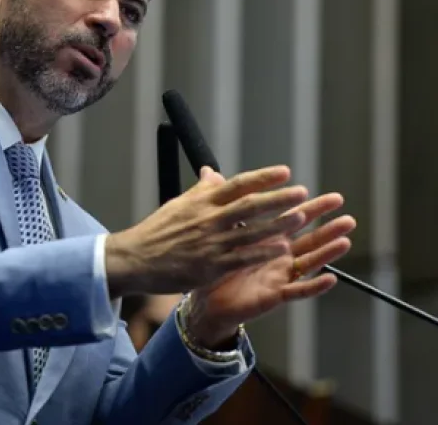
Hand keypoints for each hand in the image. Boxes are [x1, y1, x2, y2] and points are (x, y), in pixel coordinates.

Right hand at [105, 165, 310, 298]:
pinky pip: (242, 257)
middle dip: (278, 198)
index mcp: (202, 202)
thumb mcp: (178, 205)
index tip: (285, 172)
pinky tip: (282, 249)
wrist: (135, 259)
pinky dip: (262, 252)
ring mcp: (210, 243)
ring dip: (278, 224)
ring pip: (250, 231)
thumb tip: (214, 172)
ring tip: (301, 217)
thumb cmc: (157, 232)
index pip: (238, 185)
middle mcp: (209, 219)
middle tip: (302, 192)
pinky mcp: (209, 266)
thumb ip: (201, 190)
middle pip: (250, 205)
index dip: (263, 178)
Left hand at [183, 172, 354, 347]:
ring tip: (344, 241)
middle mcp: (279, 257)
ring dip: (327, 253)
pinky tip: (330, 278)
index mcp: (270, 240)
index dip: (314, 209)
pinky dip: (314, 285)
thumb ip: (222, 202)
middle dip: (329, 228)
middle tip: (348, 217)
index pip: (296, 219)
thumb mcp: (221, 232)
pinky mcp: (274, 296)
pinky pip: (297, 291)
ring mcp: (279, 276)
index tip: (334, 198)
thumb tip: (210, 171)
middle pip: (310, 240)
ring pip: (309, 263)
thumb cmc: (216, 267)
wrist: (205, 301)